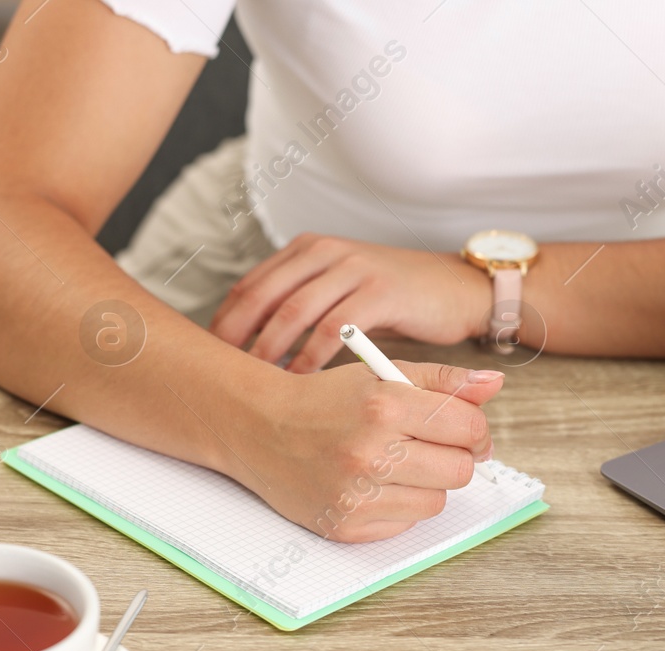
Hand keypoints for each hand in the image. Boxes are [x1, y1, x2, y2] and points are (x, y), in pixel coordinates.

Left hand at [210, 234, 492, 373]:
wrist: (456, 290)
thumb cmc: (395, 302)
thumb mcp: (340, 294)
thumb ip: (301, 307)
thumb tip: (253, 345)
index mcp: (308, 250)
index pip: (249, 286)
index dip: (223, 324)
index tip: (208, 361)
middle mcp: (325, 252)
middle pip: (262, 297)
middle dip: (236, 340)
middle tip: (221, 378)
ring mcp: (353, 268)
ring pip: (293, 312)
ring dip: (269, 351)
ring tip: (255, 385)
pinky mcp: (381, 291)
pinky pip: (334, 328)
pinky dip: (312, 357)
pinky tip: (301, 383)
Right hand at [220, 360, 504, 542]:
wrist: (259, 428)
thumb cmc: (323, 400)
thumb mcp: (382, 374)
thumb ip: (443, 380)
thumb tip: (494, 384)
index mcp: (384, 405)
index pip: (468, 428)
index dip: (474, 430)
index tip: (464, 431)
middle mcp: (371, 452)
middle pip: (459, 471)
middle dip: (453, 457)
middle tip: (430, 447)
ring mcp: (356, 495)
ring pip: (436, 502)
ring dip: (426, 485)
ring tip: (396, 465)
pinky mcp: (346, 526)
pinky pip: (404, 525)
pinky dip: (397, 507)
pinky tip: (372, 485)